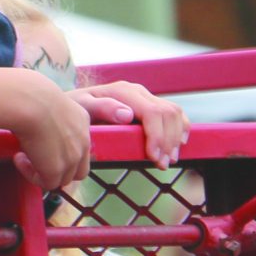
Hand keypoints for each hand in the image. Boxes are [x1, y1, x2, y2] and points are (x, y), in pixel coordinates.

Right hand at [0, 67, 93, 189]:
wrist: (30, 101)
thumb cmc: (31, 95)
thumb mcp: (49, 102)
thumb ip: (50, 114)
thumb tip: (35, 118)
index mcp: (82, 120)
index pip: (81, 146)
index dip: (63, 152)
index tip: (42, 144)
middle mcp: (83, 140)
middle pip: (79, 169)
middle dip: (58, 168)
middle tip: (35, 157)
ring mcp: (72, 157)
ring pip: (64, 179)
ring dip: (43, 171)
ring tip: (23, 156)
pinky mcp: (57, 169)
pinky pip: (47, 184)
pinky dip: (32, 175)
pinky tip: (18, 158)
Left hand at [72, 80, 189, 167]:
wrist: (74, 105)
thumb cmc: (75, 109)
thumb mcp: (81, 107)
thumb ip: (102, 108)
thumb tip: (127, 115)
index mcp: (123, 91)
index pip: (153, 112)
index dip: (158, 136)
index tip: (154, 158)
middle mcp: (138, 91)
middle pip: (168, 114)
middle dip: (169, 141)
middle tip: (162, 164)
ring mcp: (146, 96)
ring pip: (175, 113)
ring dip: (176, 138)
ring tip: (167, 160)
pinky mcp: (150, 104)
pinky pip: (175, 113)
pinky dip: (181, 128)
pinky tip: (178, 144)